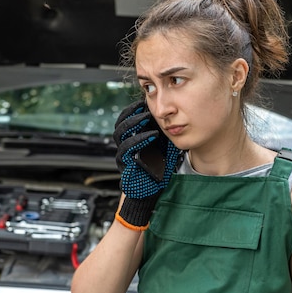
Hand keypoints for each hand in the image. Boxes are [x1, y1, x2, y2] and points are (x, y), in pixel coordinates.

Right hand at [113, 100, 179, 229]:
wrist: (152, 192)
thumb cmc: (158, 171)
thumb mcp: (163, 148)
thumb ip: (163, 134)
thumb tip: (171, 117)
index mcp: (131, 140)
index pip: (126, 120)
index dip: (132, 109)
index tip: (144, 100)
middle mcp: (124, 146)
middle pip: (120, 124)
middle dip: (131, 113)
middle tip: (143, 105)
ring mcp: (123, 155)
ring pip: (120, 133)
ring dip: (133, 123)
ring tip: (146, 116)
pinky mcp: (125, 165)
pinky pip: (127, 149)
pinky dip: (139, 140)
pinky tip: (151, 135)